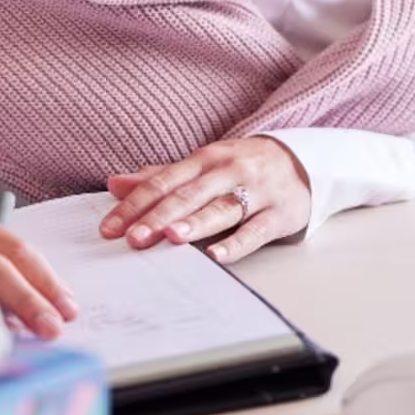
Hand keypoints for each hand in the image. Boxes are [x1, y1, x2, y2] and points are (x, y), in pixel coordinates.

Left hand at [98, 136, 311, 262]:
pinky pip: (255, 230)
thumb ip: (161, 176)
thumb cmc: (244, 166)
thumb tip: (114, 183)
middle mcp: (230, 171)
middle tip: (133, 238)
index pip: (164, 181)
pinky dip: (236, 243)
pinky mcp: (279, 213)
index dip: (135, 204)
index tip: (109, 228)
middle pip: (189, 195)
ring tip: (172, 238)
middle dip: (159, 217)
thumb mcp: (204, 164)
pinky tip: (217, 256)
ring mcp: (256, 191)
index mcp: (206, 159)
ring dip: (196, 224)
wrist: (304, 161)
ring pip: (222, 208)